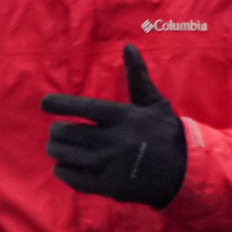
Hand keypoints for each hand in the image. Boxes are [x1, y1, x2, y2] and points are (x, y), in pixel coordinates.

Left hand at [42, 46, 186, 207]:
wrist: (186, 170)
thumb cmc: (166, 133)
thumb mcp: (155, 102)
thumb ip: (137, 76)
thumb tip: (128, 46)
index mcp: (120, 116)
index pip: (80, 106)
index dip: (57, 104)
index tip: (45, 104)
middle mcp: (111, 139)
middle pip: (65, 132)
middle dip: (56, 131)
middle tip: (57, 132)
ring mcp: (108, 164)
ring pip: (64, 155)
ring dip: (56, 150)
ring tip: (58, 148)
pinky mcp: (107, 185)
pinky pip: (72, 177)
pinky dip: (63, 171)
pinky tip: (65, 167)